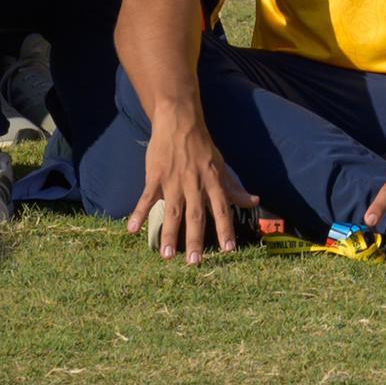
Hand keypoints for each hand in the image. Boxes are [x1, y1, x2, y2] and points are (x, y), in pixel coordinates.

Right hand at [126, 117, 255, 263]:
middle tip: (195, 262)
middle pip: (197, 215)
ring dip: (170, 234)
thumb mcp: (221, 166)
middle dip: (196, 239)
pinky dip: (139, 213)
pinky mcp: (155, 176)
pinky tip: (132, 229)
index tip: (229, 250)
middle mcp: (195, 183)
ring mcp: (174, 180)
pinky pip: (147, 197)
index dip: (226, 229)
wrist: (179, 121)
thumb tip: (253, 202)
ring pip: (173, 211)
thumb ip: (234, 188)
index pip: (222, 209)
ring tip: (167, 256)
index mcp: (213, 181)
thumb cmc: (202, 146)